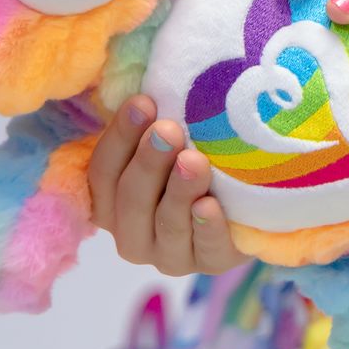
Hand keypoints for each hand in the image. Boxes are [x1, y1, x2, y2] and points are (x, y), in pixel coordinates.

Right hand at [88, 94, 246, 276]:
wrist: (246, 204)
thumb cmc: (195, 159)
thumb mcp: (169, 143)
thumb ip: (149, 124)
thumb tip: (145, 84)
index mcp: (111, 203)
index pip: (102, 173)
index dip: (119, 137)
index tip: (143, 102)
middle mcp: (132, 233)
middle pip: (130, 199)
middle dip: (148, 162)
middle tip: (168, 130)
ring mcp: (169, 255)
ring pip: (165, 225)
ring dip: (178, 191)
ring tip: (194, 161)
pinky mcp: (209, 264)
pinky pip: (205, 249)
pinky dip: (206, 227)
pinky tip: (210, 205)